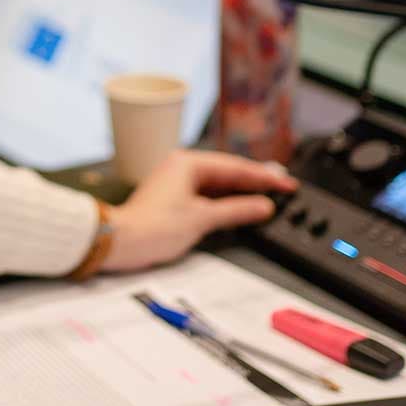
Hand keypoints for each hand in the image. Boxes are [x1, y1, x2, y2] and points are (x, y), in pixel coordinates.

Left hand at [101, 150, 297, 273]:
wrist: (119, 242)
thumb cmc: (151, 228)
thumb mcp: (202, 219)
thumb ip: (237, 211)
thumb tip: (263, 206)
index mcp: (188, 163)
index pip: (236, 167)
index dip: (264, 177)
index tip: (286, 184)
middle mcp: (182, 167)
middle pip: (228, 173)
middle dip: (256, 182)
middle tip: (283, 188)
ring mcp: (177, 183)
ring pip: (218, 185)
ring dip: (242, 193)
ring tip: (268, 198)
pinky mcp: (174, 199)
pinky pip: (207, 196)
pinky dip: (226, 202)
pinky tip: (240, 209)